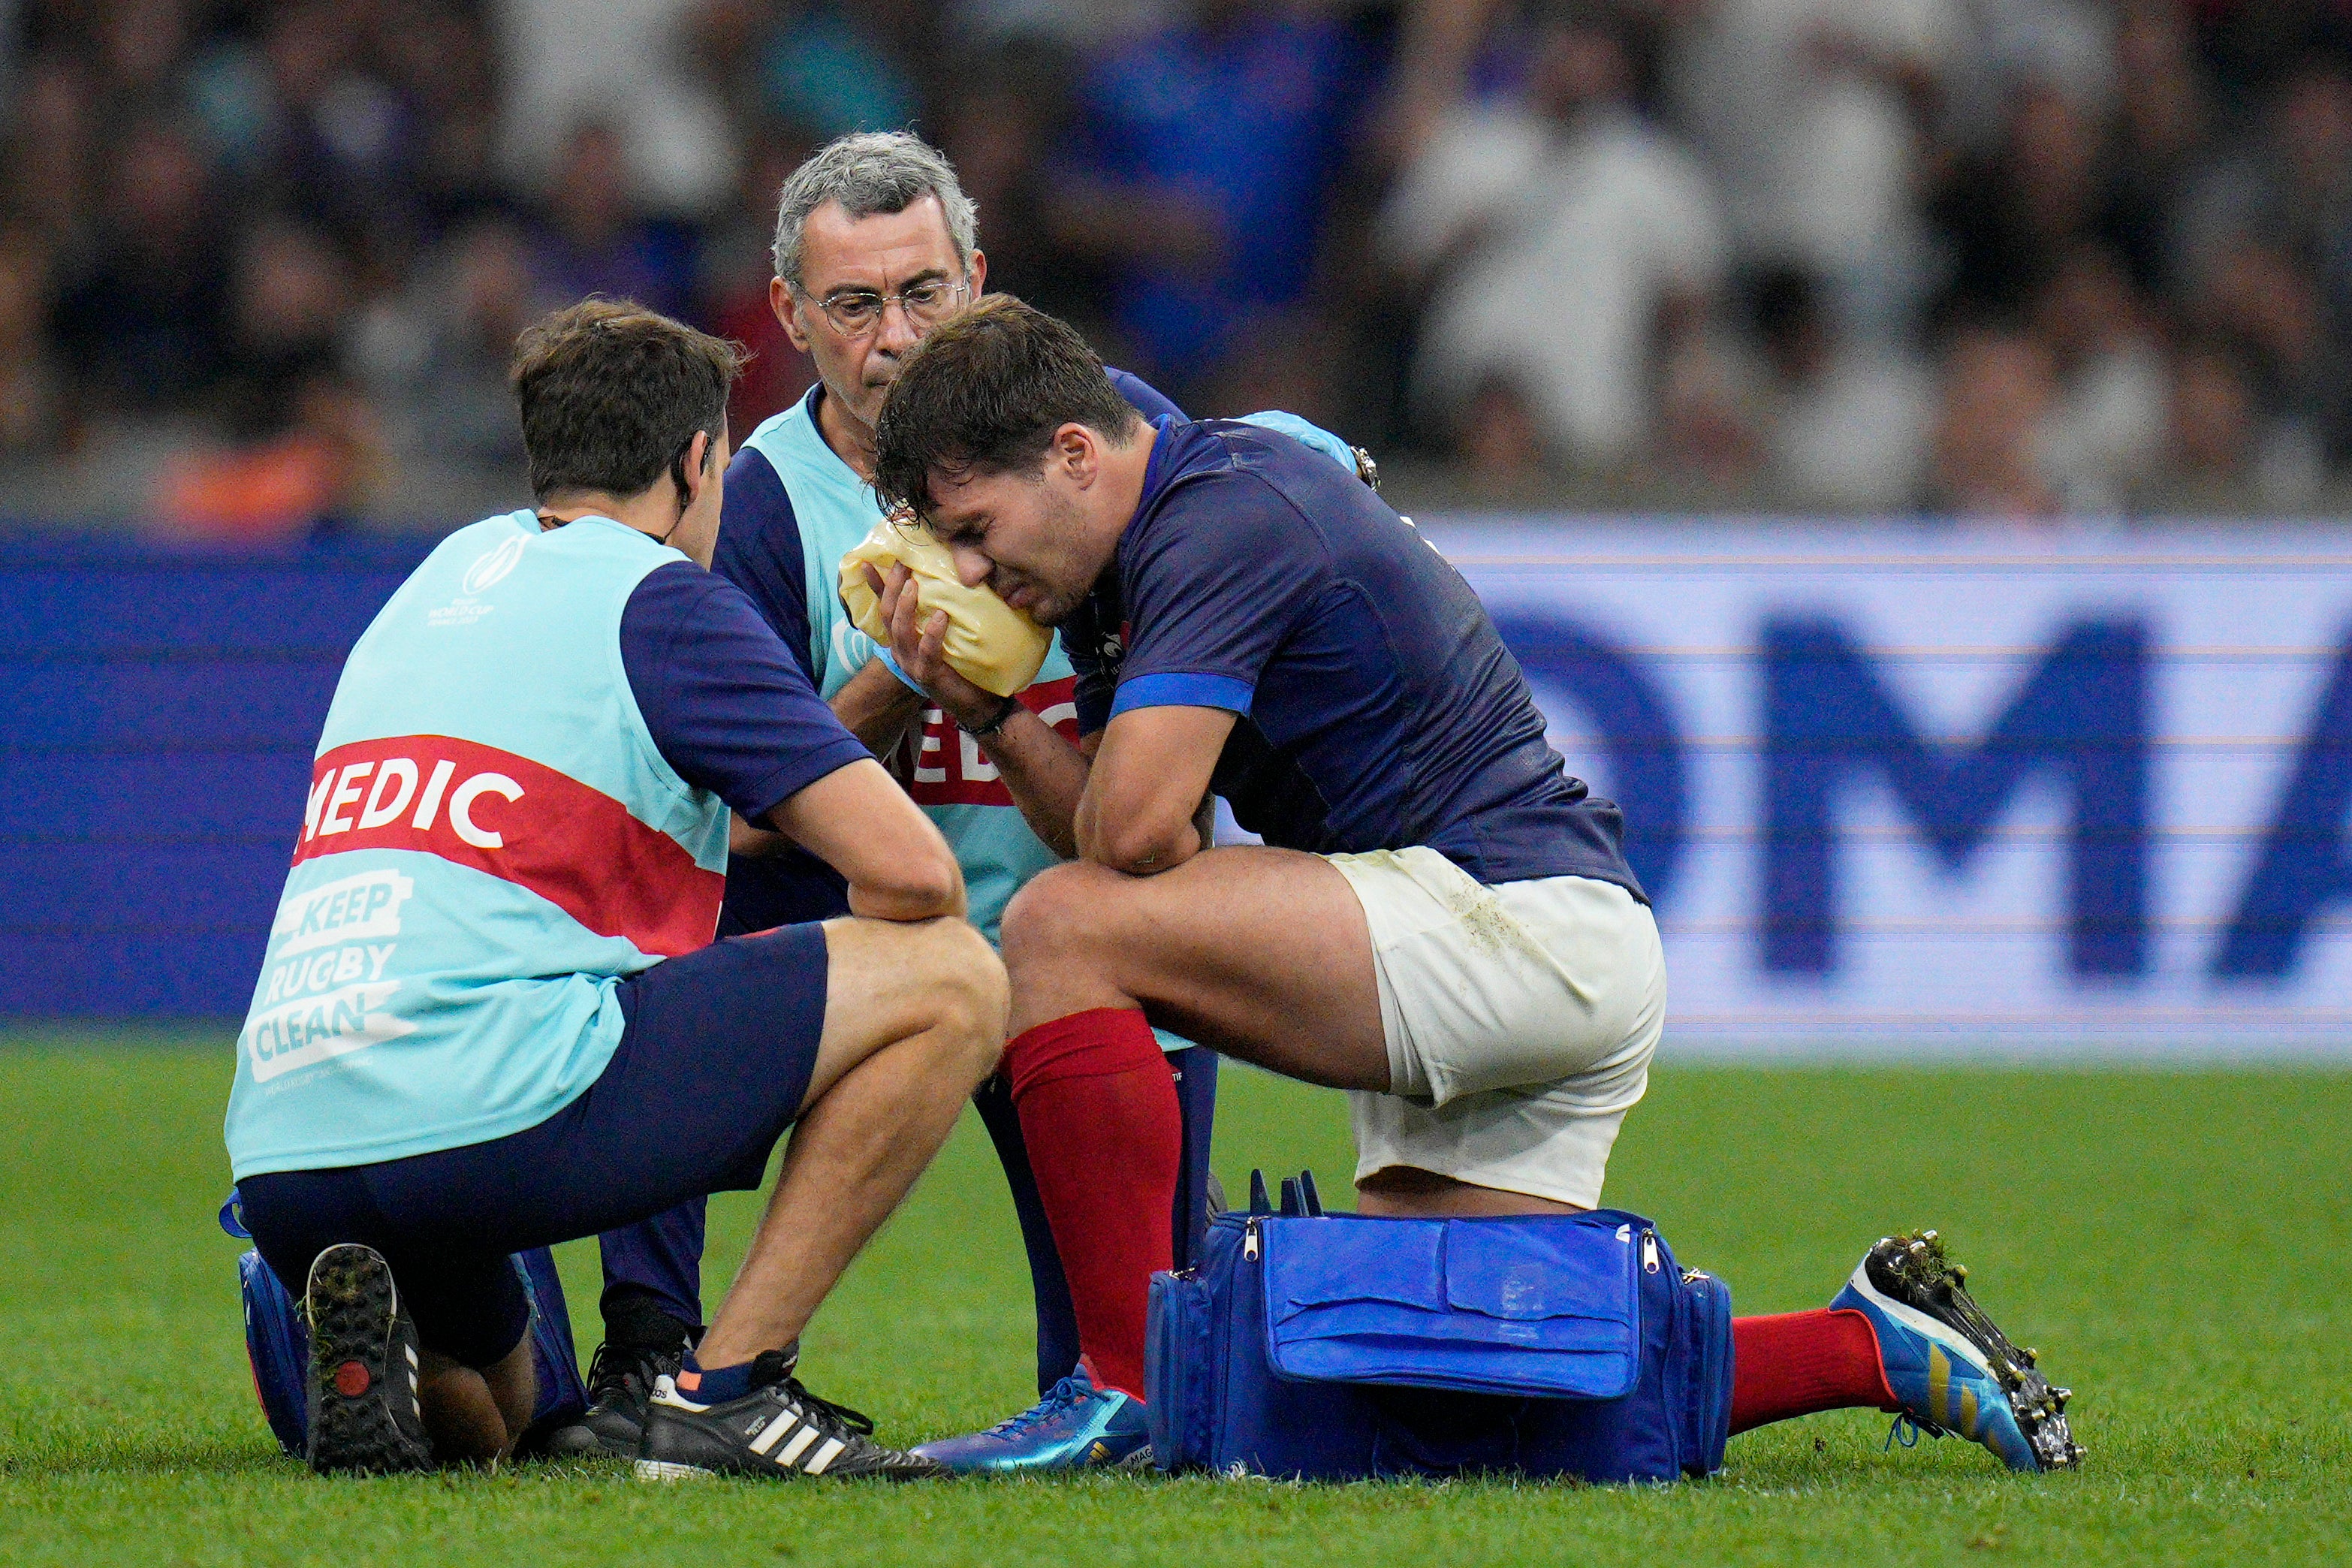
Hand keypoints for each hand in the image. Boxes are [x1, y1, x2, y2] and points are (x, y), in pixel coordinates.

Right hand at [864, 561, 1006, 729]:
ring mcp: (911, 665)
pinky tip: (942, 616)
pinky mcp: (927, 676)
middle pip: (887, 615)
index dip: (875, 586)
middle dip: (892, 587)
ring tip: (915, 584)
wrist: (977, 704)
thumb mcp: (946, 634)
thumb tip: (942, 580)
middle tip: (903, 564)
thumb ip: (937, 613)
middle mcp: (900, 652)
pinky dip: (933, 633)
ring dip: (905, 605)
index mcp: (902, 641)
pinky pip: (927, 651)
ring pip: (900, 631)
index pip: (883, 609)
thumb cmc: (963, 666)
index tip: (869, 562)